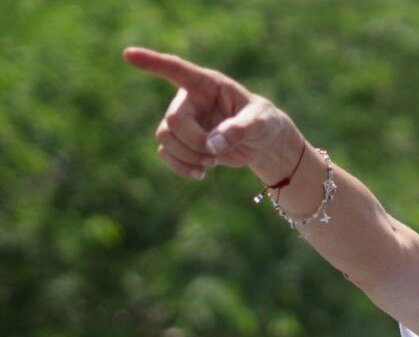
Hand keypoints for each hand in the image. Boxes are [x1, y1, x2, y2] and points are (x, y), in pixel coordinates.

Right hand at [123, 47, 297, 180]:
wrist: (263, 142)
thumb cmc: (264, 123)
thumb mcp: (261, 124)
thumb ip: (239, 130)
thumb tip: (212, 145)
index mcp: (208, 84)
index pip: (177, 69)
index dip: (153, 63)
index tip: (128, 54)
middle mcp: (190, 100)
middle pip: (173, 121)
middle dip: (193, 142)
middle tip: (216, 153)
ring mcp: (184, 121)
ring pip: (165, 137)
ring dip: (187, 156)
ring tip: (212, 162)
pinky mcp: (182, 141)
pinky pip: (165, 153)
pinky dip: (181, 167)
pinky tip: (200, 174)